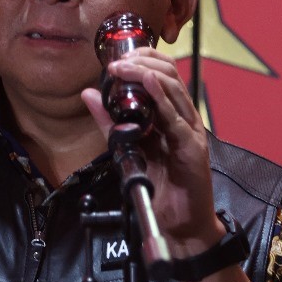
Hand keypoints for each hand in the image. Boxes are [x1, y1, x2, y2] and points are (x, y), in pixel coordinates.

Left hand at [81, 47, 223, 251]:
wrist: (180, 225)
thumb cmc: (160, 188)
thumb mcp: (127, 147)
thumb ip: (109, 121)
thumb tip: (88, 94)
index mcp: (170, 115)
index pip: (162, 73)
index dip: (142, 58)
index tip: (117, 57)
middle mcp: (183, 118)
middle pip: (169, 75)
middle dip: (143, 61)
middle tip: (117, 61)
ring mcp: (190, 131)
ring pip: (174, 90)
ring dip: (147, 74)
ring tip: (125, 67)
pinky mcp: (192, 148)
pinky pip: (177, 118)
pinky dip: (162, 98)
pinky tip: (148, 86)